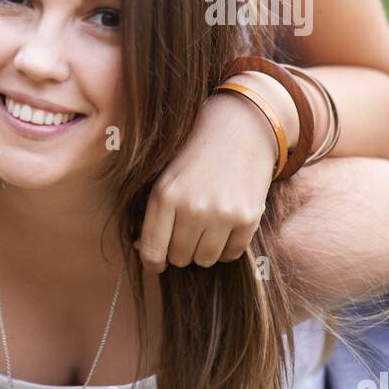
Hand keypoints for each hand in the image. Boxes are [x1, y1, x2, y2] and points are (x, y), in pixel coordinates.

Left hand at [134, 88, 279, 271]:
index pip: (152, 251)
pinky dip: (227, 246)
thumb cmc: (196, 152)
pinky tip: (225, 223)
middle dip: (180, 249)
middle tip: (187, 227)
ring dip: (204, 248)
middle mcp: (192, 207)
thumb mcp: (166, 175)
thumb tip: (140, 249)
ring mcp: (222, 214)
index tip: (157, 260)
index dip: (153, 261)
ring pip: (205, 260)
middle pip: (180, 259)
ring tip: (206, 223)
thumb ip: (153, 212)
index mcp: (165, 194)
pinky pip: (231, 255)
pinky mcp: (248, 218)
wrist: (240, 127)